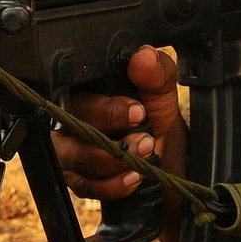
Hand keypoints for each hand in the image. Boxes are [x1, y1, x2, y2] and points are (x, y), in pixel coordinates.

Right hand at [50, 46, 186, 200]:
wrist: (171, 174)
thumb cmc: (159, 129)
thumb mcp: (164, 98)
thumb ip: (156, 75)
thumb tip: (144, 56)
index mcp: (87, 92)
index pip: (76, 91)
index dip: (105, 105)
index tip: (138, 112)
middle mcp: (70, 120)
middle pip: (69, 123)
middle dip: (109, 132)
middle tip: (145, 138)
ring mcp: (70, 152)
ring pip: (74, 155)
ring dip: (112, 158)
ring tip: (144, 155)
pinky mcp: (76, 182)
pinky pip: (83, 185)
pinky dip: (111, 184)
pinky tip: (134, 178)